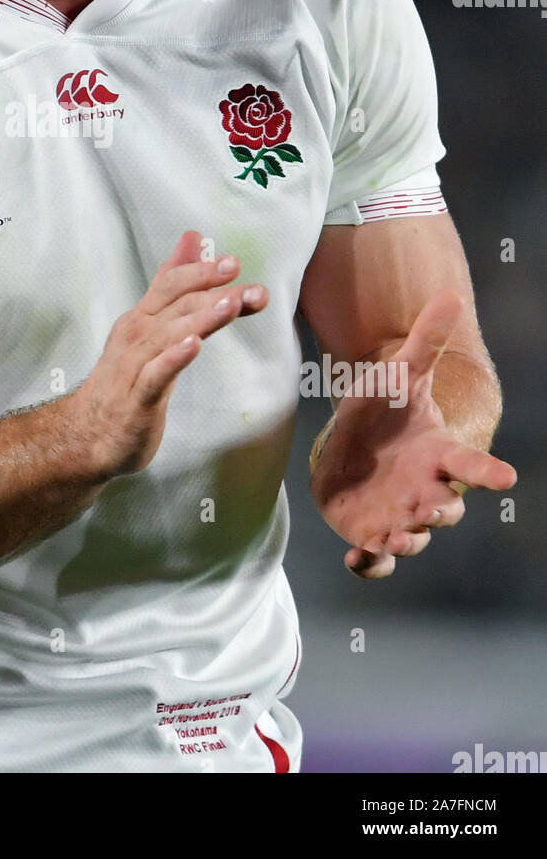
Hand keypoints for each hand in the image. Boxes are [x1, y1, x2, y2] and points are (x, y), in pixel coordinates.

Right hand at [69, 230, 267, 479]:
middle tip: (240, 276)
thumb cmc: (125, 379)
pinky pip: (156, 375)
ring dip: (201, 318)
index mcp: (142, 318)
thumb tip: (192, 238)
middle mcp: (136, 336)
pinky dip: (174, 358)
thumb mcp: (151, 326)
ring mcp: (134, 367)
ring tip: (230, 304)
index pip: (172, 285)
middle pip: (176, 305)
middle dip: (210, 289)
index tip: (234, 263)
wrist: (88, 434)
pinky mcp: (137, 400)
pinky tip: (193, 346)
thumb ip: (173, 284)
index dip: (201, 271)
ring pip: (170, 336)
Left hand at [309, 289, 516, 578]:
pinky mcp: (370, 536)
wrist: (351, 446)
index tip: (506, 478)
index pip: (470, 464)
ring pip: (414, 538)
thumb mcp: (398, 374)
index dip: (487, 473)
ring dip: (408, 541)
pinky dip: (371, 565)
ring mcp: (400, 517)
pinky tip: (357, 560)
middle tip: (430, 508)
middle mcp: (425, 491)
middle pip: (445, 509)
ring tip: (396, 538)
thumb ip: (426, 342)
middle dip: (440, 511)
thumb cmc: (384, 412)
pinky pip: (377, 561)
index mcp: (438, 454)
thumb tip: (450, 293)